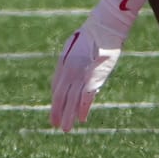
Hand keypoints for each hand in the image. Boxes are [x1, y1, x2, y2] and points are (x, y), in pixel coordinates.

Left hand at [50, 6, 133, 131]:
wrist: (103, 28)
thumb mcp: (73, 48)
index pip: (55, 88)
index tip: (54, 111)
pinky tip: (82, 119)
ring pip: (72, 100)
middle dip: (58, 112)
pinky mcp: (94, 78)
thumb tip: (66, 74)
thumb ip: (68, 63)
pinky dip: (84, 108)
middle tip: (55, 125)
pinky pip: (87, 97)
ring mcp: (81, 76)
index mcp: (63, 65)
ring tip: (66, 129)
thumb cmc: (91, 35)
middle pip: (61, 97)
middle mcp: (69, 72)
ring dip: (69, 115)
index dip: (55, 102)